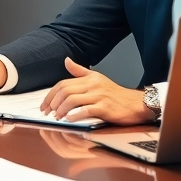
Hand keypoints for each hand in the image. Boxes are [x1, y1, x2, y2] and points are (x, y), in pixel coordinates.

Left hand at [40, 58, 154, 124]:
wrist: (136, 104)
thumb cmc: (116, 94)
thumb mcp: (97, 78)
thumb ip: (80, 71)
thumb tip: (66, 61)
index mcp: (89, 78)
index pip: (63, 83)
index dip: (50, 94)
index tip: (44, 105)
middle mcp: (93, 85)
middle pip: (65, 91)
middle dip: (53, 102)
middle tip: (47, 112)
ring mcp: (99, 96)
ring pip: (72, 100)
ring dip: (61, 109)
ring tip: (56, 117)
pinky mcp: (105, 108)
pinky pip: (86, 110)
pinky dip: (74, 115)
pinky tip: (69, 119)